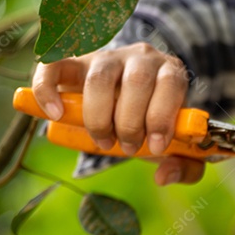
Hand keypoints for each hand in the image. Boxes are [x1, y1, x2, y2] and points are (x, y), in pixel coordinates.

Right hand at [31, 43, 203, 185]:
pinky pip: (55, 64)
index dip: (162, 117)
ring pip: (99, 79)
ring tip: (103, 142)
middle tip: (127, 148)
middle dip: (130, 124)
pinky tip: (55, 114)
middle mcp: (141, 58)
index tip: (156, 147)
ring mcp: (107, 57)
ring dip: (99, 118)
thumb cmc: (156, 125)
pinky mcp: (76, 62)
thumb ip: (185, 166)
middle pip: (136, 83)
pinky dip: (49, 89)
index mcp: (171, 73)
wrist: (133, 101)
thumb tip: (163, 176)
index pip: (170, 84)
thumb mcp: (178, 146)